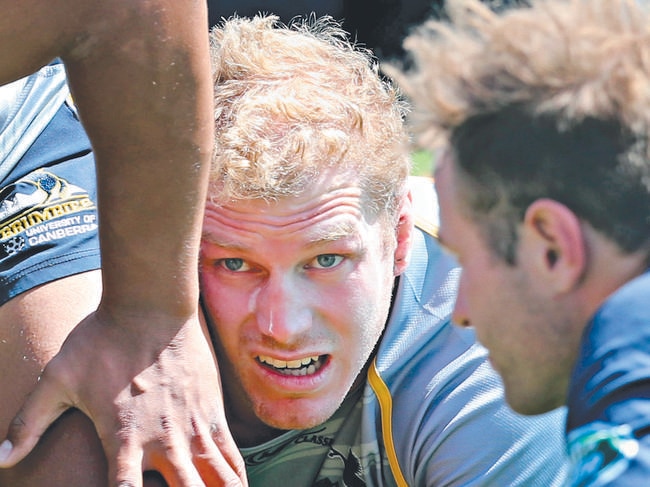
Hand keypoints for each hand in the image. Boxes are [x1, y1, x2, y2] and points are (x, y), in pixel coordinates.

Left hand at [0, 309, 246, 486]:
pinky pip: (231, 457)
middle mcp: (163, 441)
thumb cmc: (102, 340)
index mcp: (122, 440)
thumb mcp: (58, 378)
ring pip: (217, 481)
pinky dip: (235, 479)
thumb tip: (1, 459)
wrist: (150, 305)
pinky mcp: (213, 412)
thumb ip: (30, 422)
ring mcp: (193, 427)